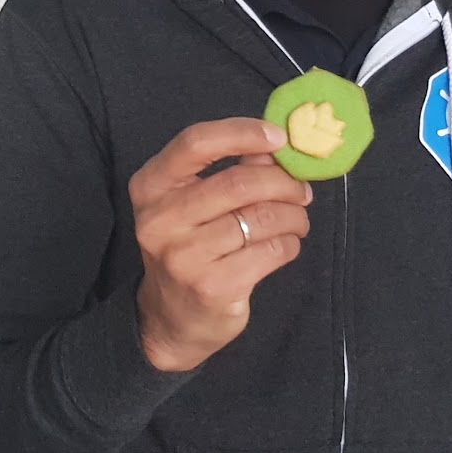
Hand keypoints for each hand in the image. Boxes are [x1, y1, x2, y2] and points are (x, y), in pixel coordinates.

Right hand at [131, 118, 312, 372]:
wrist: (171, 319)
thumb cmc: (189, 248)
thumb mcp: (194, 204)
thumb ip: (232, 170)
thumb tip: (276, 146)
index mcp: (151, 186)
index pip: (196, 142)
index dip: (242, 133)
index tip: (278, 137)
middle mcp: (160, 219)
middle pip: (238, 182)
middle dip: (283, 183)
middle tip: (301, 190)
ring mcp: (183, 256)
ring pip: (260, 218)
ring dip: (293, 215)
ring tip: (297, 219)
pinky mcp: (211, 286)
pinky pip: (270, 251)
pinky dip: (289, 243)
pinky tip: (286, 244)